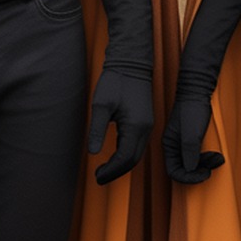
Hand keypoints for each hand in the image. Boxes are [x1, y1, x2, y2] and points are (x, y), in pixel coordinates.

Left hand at [87, 68, 153, 184]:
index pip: (125, 158)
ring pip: (137, 153)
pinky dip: (126, 154)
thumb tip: (93, 152)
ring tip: (104, 169)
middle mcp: (145, 128)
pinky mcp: (145, 121)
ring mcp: (147, 125)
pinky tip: (114, 155)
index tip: (97, 176)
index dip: (111, 171)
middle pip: (133, 160)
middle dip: (116, 171)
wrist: (131, 63)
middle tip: (99, 177)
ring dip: (122, 164)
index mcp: (135, 126)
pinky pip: (138, 144)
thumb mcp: (101, 105)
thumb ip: (97, 130)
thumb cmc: (116, 81)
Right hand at [163, 94, 224, 184]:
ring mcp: (183, 144)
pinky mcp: (192, 140)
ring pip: (193, 164)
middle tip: (214, 164)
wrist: (198, 91)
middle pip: (185, 170)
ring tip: (219, 158)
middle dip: (200, 170)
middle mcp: (174, 147)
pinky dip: (208, 158)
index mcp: (169, 146)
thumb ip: (189, 152)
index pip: (174, 172)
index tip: (205, 174)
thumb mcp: (191, 132)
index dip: (189, 177)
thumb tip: (190, 170)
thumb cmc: (193, 109)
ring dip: (206, 164)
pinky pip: (198, 157)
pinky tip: (216, 154)